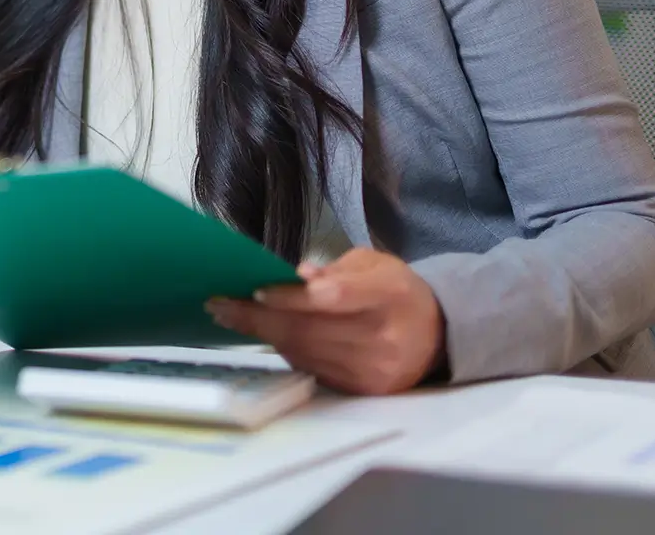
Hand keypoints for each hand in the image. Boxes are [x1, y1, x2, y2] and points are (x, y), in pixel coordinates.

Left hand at [204, 248, 445, 394]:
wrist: (435, 334)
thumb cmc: (395, 290)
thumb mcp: (374, 265)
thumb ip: (337, 269)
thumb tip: (298, 277)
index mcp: (389, 295)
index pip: (334, 298)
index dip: (293, 297)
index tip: (256, 288)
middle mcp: (384, 337)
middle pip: (310, 329)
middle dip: (258, 317)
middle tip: (218, 303)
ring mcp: (374, 369)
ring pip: (304, 351)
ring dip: (263, 334)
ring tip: (230, 315)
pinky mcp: (363, 390)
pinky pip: (311, 368)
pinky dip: (285, 349)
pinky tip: (264, 333)